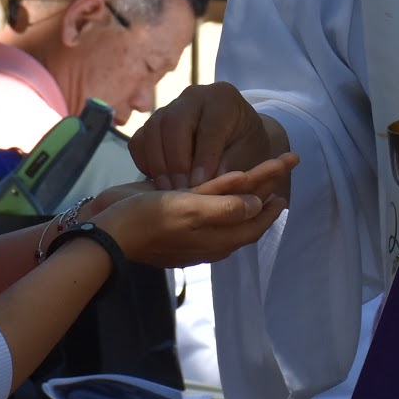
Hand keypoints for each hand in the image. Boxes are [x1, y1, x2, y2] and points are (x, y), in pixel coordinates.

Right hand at [93, 153, 297, 266]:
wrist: (108, 229)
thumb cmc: (149, 221)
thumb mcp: (189, 214)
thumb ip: (225, 209)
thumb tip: (256, 206)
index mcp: (218, 238)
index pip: (256, 217)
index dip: (274, 196)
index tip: (290, 172)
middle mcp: (210, 232)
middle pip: (247, 206)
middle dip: (268, 184)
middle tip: (288, 160)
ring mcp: (194, 222)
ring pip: (230, 199)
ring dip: (250, 182)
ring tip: (266, 166)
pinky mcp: (177, 209)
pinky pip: (210, 197)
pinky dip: (224, 185)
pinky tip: (231, 176)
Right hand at [131, 82, 290, 188]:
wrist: (236, 141)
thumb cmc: (246, 148)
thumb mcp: (250, 155)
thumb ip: (232, 165)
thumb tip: (209, 179)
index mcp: (223, 98)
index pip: (209, 126)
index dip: (203, 157)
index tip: (201, 185)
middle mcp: (194, 96)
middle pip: (174, 122)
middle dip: (176, 160)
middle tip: (181, 190)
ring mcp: (170, 106)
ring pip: (153, 129)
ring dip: (158, 163)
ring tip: (169, 191)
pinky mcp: (154, 123)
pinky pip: (140, 140)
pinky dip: (145, 162)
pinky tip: (158, 182)